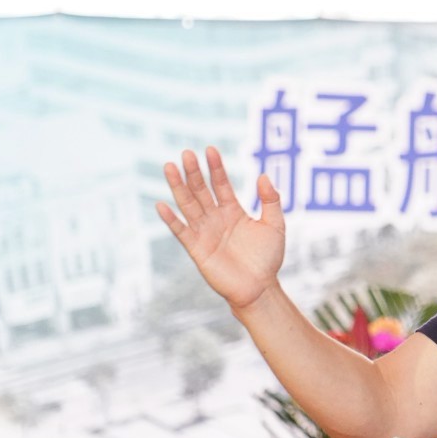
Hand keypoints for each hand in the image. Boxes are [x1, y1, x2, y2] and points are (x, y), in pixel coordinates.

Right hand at [156, 147, 284, 310]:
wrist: (260, 288)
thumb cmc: (268, 258)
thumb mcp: (275, 225)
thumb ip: (271, 201)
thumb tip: (264, 175)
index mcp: (233, 211)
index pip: (221, 184)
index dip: (216, 168)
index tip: (210, 149)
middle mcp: (216, 218)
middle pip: (201, 190)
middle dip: (194, 172)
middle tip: (186, 153)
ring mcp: (205, 232)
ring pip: (188, 205)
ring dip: (178, 187)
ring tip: (169, 167)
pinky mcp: (197, 249)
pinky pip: (181, 232)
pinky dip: (171, 219)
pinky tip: (161, 204)